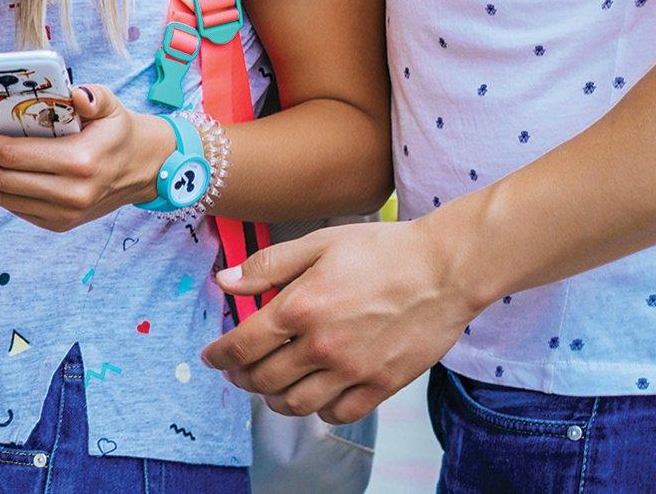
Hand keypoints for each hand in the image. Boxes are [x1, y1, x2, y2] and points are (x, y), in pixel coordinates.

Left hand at [0, 84, 174, 231]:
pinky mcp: (59, 225)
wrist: (144, 169)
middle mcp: (69, 194)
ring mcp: (63, 215)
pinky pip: (15, 208)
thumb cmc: (119, 130)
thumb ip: (93, 96)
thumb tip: (75, 94)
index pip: (13, 155)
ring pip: (2, 198)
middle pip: (0, 179)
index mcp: (79, 162)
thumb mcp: (112, 105)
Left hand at [201, 215, 483, 423]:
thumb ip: (268, 265)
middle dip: (241, 376)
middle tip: (236, 369)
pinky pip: (336, 413)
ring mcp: (352, 371)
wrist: (442, 270)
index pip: (244, 344)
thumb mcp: (318, 243)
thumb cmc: (383, 250)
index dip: (220, 354)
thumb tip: (227, 280)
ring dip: (272, 397)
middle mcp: (322, 346)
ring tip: (268, 384)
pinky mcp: (380, 386)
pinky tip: (312, 393)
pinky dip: (315, 409)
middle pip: (264, 378)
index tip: (212, 355)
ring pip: (295, 403)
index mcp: (301, 307)